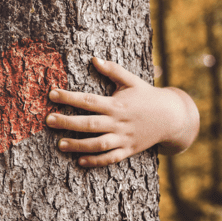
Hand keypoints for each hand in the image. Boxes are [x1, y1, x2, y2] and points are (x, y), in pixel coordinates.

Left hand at [45, 57, 199, 167]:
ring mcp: (124, 138)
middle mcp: (118, 122)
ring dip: (78, 145)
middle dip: (67, 122)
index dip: (69, 97)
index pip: (88, 100)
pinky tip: (80, 161)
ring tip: (60, 144)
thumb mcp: (132, 81)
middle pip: (89, 123)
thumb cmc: (148, 96)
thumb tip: (94, 58)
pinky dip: (96, 161)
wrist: (173, 117)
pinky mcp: (128, 150)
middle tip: (48, 120)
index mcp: (116, 104)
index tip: (52, 94)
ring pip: (98, 144)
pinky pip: (111, 158)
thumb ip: (113, 70)